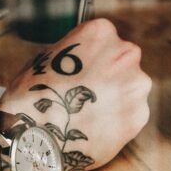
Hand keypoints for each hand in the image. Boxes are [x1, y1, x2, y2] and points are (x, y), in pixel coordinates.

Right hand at [0, 18, 151, 170]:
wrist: (34, 137)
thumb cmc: (31, 96)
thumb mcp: (45, 58)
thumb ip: (74, 54)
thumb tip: (83, 60)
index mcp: (100, 33)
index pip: (102, 39)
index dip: (87, 58)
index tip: (77, 71)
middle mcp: (126, 54)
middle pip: (121, 61)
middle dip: (106, 76)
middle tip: (82, 94)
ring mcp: (136, 86)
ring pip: (129, 88)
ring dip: (113, 98)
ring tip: (86, 114)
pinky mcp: (139, 116)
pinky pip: (130, 113)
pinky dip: (116, 120)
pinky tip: (93, 126)